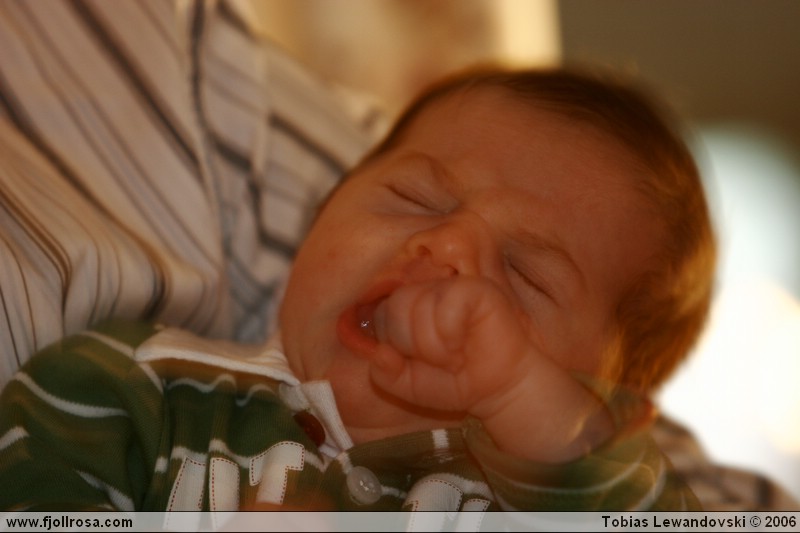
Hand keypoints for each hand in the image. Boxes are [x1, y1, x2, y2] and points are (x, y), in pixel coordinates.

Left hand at [370, 276, 531, 414]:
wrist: (500, 389)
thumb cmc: (456, 382)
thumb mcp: (409, 386)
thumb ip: (385, 374)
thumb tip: (377, 354)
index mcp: (406, 309)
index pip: (379, 316)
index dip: (394, 346)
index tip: (419, 364)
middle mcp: (425, 292)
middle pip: (395, 307)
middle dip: (414, 346)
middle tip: (439, 360)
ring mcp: (450, 286)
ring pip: (421, 307)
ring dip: (436, 346)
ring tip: (454, 356)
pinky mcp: (475, 288)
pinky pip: (448, 303)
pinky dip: (451, 332)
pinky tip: (463, 344)